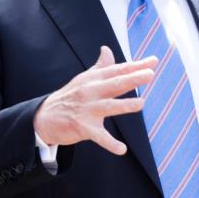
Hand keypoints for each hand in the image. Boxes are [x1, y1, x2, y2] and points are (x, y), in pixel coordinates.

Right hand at [33, 46, 155, 154]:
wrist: (44, 117)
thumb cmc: (70, 96)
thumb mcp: (84, 79)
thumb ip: (100, 66)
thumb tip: (107, 49)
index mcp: (94, 79)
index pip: (118, 70)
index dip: (136, 66)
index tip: (153, 62)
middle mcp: (91, 91)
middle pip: (115, 84)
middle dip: (133, 79)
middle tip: (150, 75)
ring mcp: (87, 109)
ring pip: (109, 107)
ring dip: (125, 105)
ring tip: (141, 103)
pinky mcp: (83, 127)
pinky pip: (99, 136)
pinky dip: (110, 143)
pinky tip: (122, 149)